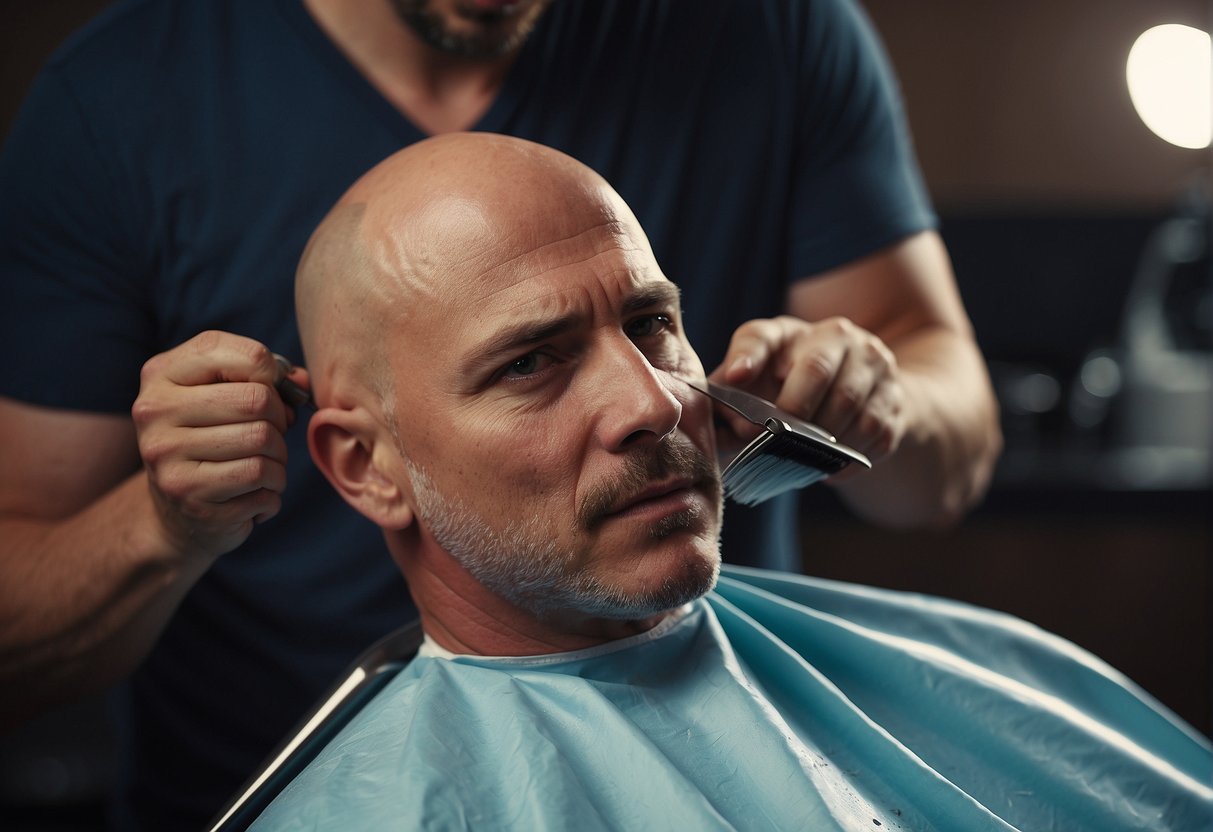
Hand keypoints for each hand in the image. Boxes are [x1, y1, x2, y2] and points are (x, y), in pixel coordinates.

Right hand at [131, 331, 309, 560]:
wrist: (178, 511)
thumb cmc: (213, 440)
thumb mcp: (227, 396)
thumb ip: (268, 379)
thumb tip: (300, 383)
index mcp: (163, 374)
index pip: (248, 357)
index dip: (275, 376)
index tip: (270, 394)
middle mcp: (156, 411)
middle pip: (258, 401)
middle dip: (280, 421)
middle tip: (270, 436)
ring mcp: (167, 456)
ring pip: (263, 441)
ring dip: (279, 459)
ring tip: (261, 468)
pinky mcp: (188, 496)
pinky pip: (262, 480)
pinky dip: (273, 490)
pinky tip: (253, 494)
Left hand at [709, 315, 905, 474]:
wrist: (862, 390)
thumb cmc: (790, 392)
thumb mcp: (758, 388)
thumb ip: (732, 405)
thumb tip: (722, 432)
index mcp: (786, 335)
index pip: (760, 337)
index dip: (747, 356)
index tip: (737, 376)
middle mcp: (835, 337)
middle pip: (817, 370)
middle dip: (793, 410)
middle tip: (777, 439)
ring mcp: (872, 365)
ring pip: (849, 404)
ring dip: (822, 438)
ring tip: (804, 456)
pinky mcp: (895, 399)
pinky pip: (873, 433)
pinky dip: (848, 456)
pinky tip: (830, 465)